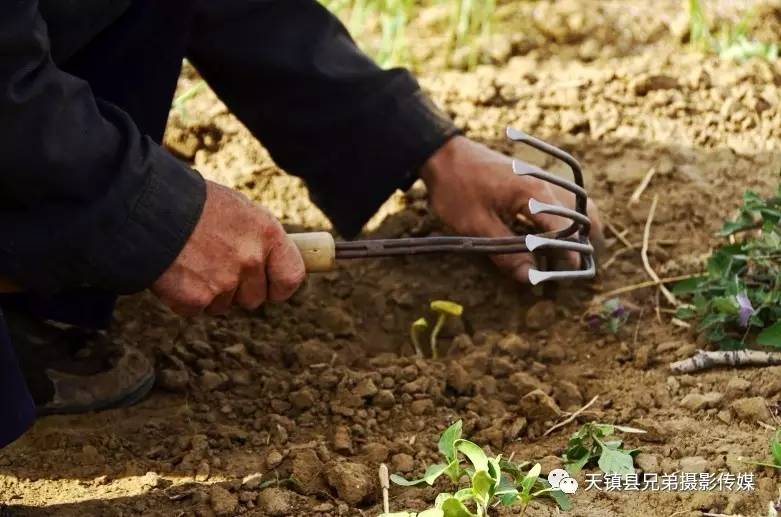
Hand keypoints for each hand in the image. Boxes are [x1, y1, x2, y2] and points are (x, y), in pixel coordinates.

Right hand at [152, 180, 305, 315]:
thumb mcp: (238, 210)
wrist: (146, 207)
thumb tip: (271, 262)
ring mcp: (225, 282)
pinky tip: (177, 273)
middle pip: (256, 298)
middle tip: (215, 265)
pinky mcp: (197, 299)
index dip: (280, 286)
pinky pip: (198, 309)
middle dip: (239, 289)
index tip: (272, 286)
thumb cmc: (193, 204)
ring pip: (226, 305)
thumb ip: (258, 239)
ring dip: (211, 293)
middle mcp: (250, 260)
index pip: (292, 276)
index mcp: (267, 234)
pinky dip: (186, 297)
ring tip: (192, 262)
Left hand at [419, 136, 603, 282]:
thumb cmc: (456, 188)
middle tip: (578, 268)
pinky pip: (562, 198)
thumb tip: (529, 277)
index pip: (566, 230)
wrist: (442, 155)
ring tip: (574, 255)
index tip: (566, 277)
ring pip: (578, 205)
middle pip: (584, 214)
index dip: (570, 256)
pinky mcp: (532, 180)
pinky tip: (558, 235)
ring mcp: (540, 180)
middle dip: (586, 243)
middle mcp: (545, 185)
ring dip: (580, 229)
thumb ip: (505, 252)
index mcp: (535, 194)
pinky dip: (567, 217)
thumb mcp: (476, 226)